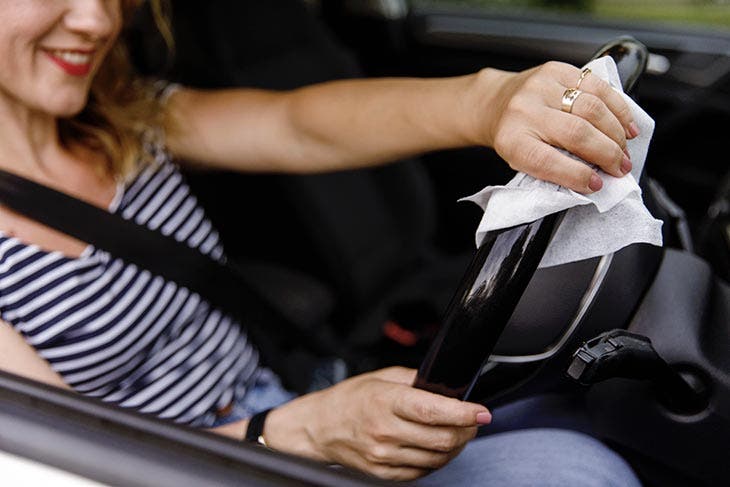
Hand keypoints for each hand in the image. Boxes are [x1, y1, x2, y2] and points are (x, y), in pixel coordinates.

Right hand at [264, 367, 490, 480]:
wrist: (319, 427)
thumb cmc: (349, 400)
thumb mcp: (382, 378)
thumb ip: (415, 381)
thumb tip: (447, 388)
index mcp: (385, 402)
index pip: (432, 411)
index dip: (463, 413)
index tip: (482, 411)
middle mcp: (385, 431)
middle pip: (441, 438)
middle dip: (467, 430)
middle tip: (473, 421)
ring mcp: (384, 456)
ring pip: (437, 458)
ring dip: (455, 446)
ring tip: (457, 433)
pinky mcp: (383, 473)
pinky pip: (422, 471)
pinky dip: (436, 459)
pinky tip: (436, 447)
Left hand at [471, 61, 638, 193]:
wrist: (497, 103)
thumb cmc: (515, 136)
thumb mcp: (523, 160)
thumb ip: (552, 169)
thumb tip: (594, 179)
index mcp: (511, 140)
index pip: (547, 161)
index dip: (577, 175)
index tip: (597, 184)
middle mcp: (524, 110)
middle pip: (577, 133)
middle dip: (607, 154)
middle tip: (621, 168)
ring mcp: (541, 86)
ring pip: (593, 108)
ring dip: (616, 133)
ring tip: (624, 151)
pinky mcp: (557, 70)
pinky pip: (598, 87)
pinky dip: (619, 109)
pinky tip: (626, 126)